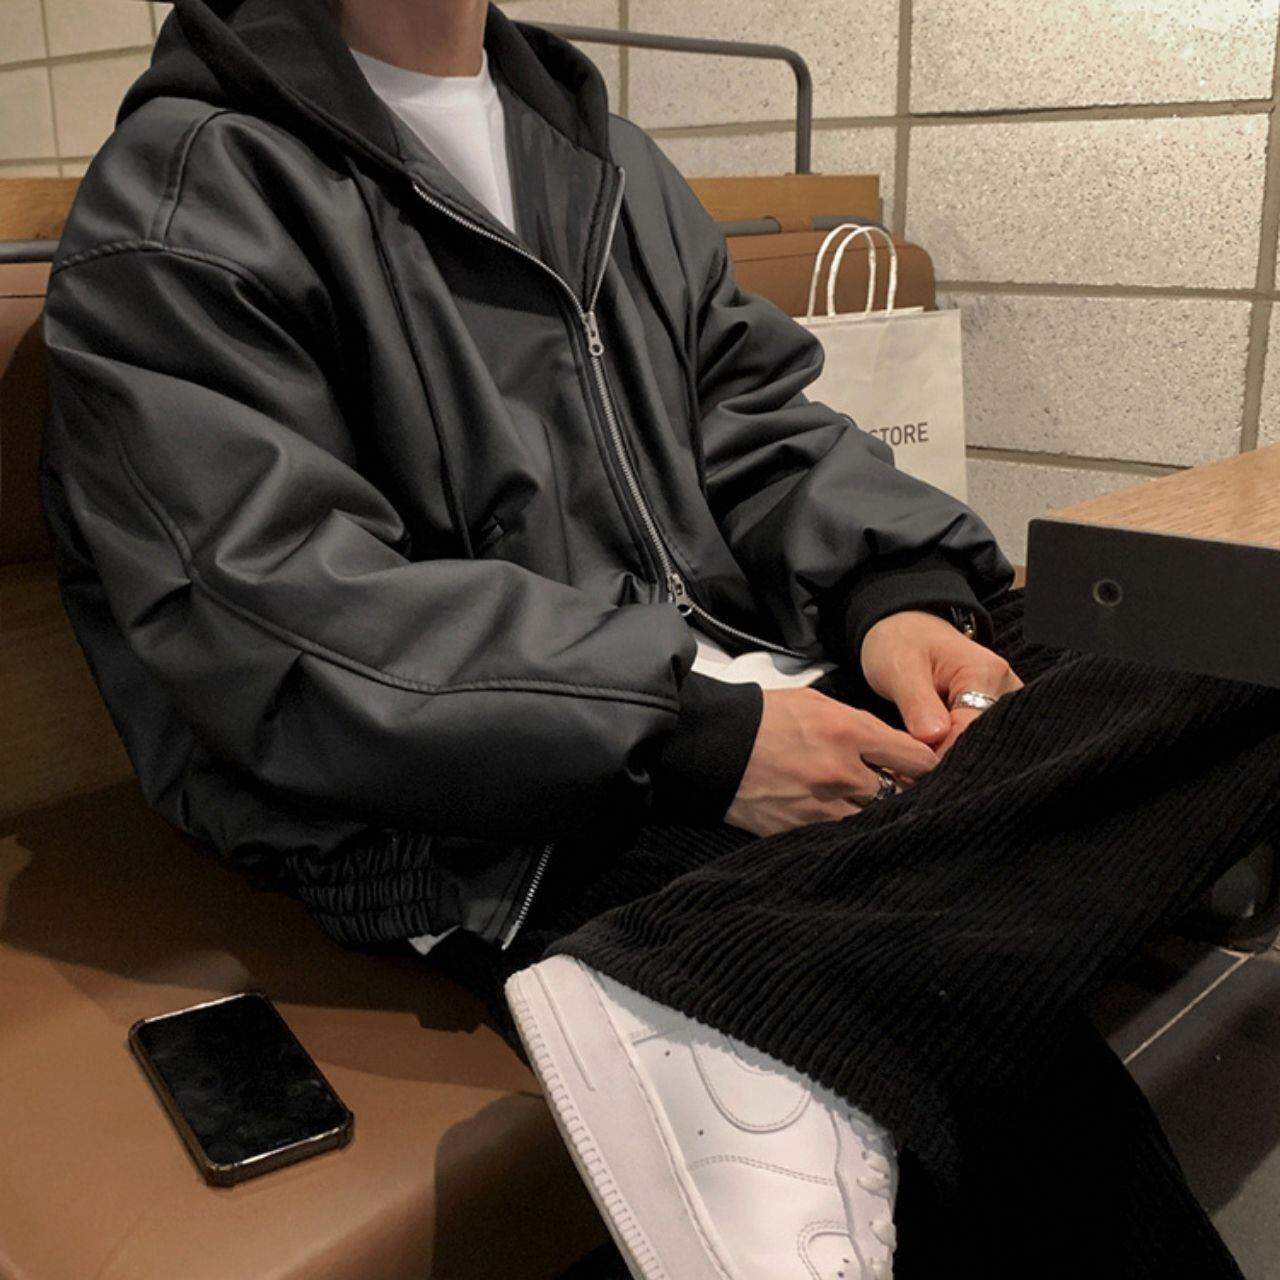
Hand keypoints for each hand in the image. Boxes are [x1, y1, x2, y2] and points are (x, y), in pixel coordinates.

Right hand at [725, 686, 940, 836]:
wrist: (712, 744)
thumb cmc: (765, 717)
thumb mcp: (818, 703)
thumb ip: (861, 725)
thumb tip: (894, 749)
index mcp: (849, 732)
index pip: (917, 759)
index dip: (928, 765)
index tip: (927, 770)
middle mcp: (842, 773)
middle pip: (902, 795)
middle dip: (907, 793)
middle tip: (907, 792)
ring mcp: (822, 807)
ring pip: (874, 821)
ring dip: (877, 814)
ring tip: (874, 808)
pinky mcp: (801, 830)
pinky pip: (841, 836)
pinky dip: (848, 830)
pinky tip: (846, 822)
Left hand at [860, 610, 1022, 757]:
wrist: (906, 628)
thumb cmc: (901, 642)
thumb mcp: (899, 668)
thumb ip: (918, 704)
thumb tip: (935, 737)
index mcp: (985, 672)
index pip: (971, 730)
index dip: (942, 755)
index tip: (912, 770)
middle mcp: (1005, 687)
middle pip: (983, 741)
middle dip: (948, 760)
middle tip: (910, 773)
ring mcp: (1004, 700)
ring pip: (983, 744)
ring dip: (952, 758)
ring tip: (917, 764)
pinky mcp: (995, 712)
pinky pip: (979, 740)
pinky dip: (955, 751)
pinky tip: (931, 757)